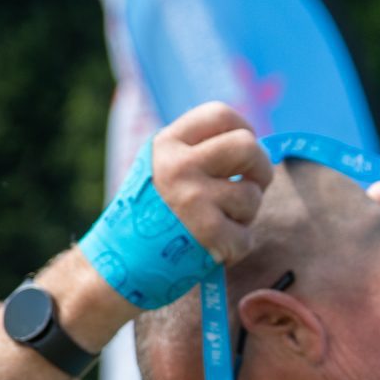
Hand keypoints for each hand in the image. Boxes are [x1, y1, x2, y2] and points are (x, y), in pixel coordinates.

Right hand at [76, 103, 273, 309]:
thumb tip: (254, 145)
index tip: (245, 150)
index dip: (244, 129)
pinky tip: (212, 249)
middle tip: (255, 183)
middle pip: (247, 146)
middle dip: (260, 167)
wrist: (118, 265)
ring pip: (251, 195)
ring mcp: (193, 200)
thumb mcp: (160, 168)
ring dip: (245, 215)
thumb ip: (197, 151)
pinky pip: (246, 237)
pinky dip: (236, 248)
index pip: (220, 115)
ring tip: (219, 224)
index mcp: (167, 145)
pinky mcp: (207, 234)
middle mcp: (179, 167)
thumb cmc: (150, 216)